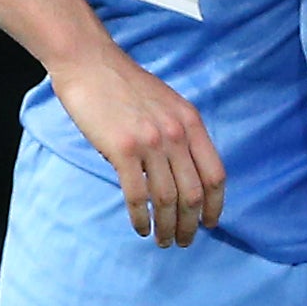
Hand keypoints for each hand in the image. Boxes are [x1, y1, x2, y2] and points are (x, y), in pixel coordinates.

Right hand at [46, 41, 225, 245]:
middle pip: (193, 193)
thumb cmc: (125, 86)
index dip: (216, 204)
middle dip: (190, 224)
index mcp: (192, 123)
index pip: (215, 174)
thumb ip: (180, 134)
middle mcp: (177, 134)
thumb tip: (184, 172)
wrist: (91, 64)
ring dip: (166, 226)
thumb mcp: (167, 104)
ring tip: (162, 241)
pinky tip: (140, 228)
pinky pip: (137, 195)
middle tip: (184, 241)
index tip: (211, 223)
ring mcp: (151, 142)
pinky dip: (140, 217)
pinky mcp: (123, 150)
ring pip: (167, 199)